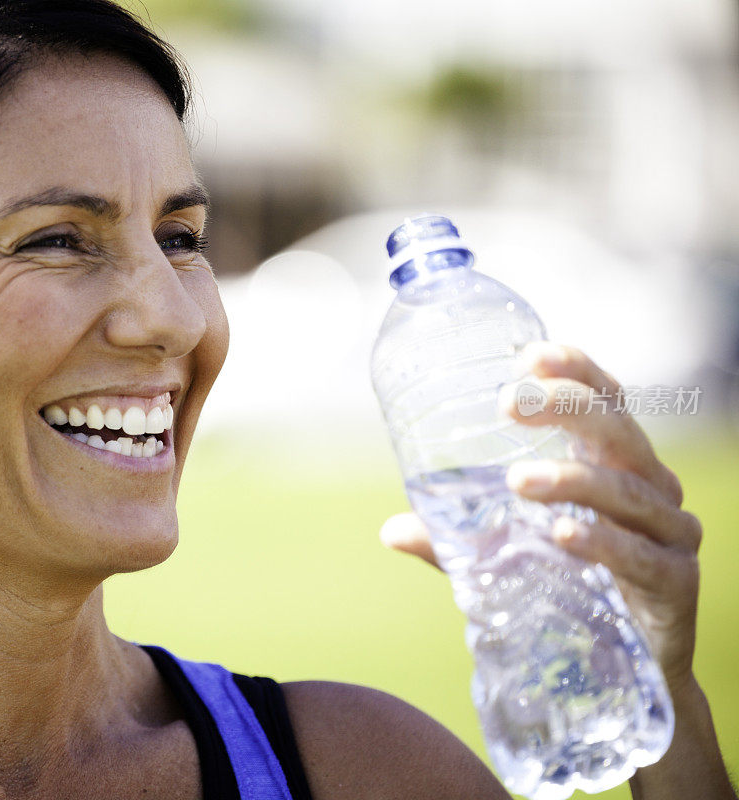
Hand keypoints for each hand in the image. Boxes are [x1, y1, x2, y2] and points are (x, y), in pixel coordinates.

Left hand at [380, 342, 701, 696]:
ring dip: (571, 480)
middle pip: (617, 429)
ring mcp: (668, 531)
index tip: (528, 357)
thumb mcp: (508, 555)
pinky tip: (563, 535)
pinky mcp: (676, 580)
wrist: (624, 666)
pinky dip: (601, 541)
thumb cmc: (570, 587)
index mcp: (612, 463)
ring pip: (626, 489)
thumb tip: (389, 531)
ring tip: (518, 482)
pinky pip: (640, 553)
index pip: (604, 399)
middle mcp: (649, 485)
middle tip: (509, 405)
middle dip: (566, 407)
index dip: (575, 370)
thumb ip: (456, 541)